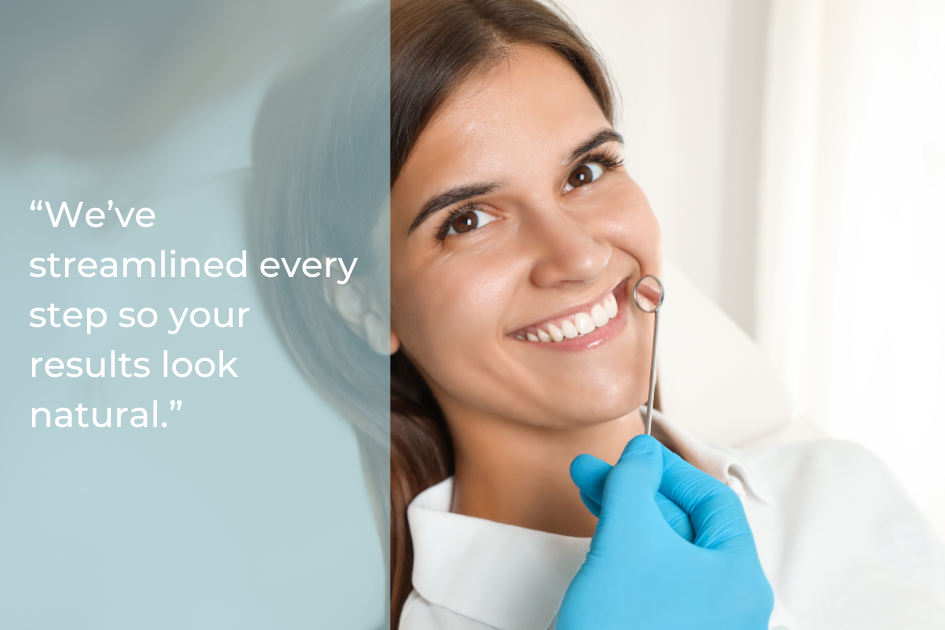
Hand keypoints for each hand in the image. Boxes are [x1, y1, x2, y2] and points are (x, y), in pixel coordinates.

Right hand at [556, 434, 773, 629]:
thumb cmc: (622, 627)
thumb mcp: (627, 538)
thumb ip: (635, 482)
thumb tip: (642, 451)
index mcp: (739, 578)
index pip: (713, 500)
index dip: (669, 470)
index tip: (632, 455)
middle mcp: (730, 603)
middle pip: (685, 524)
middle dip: (635, 491)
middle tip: (593, 473)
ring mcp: (702, 622)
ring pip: (666, 551)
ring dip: (626, 516)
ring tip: (587, 494)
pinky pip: (656, 579)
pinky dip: (629, 550)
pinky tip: (601, 532)